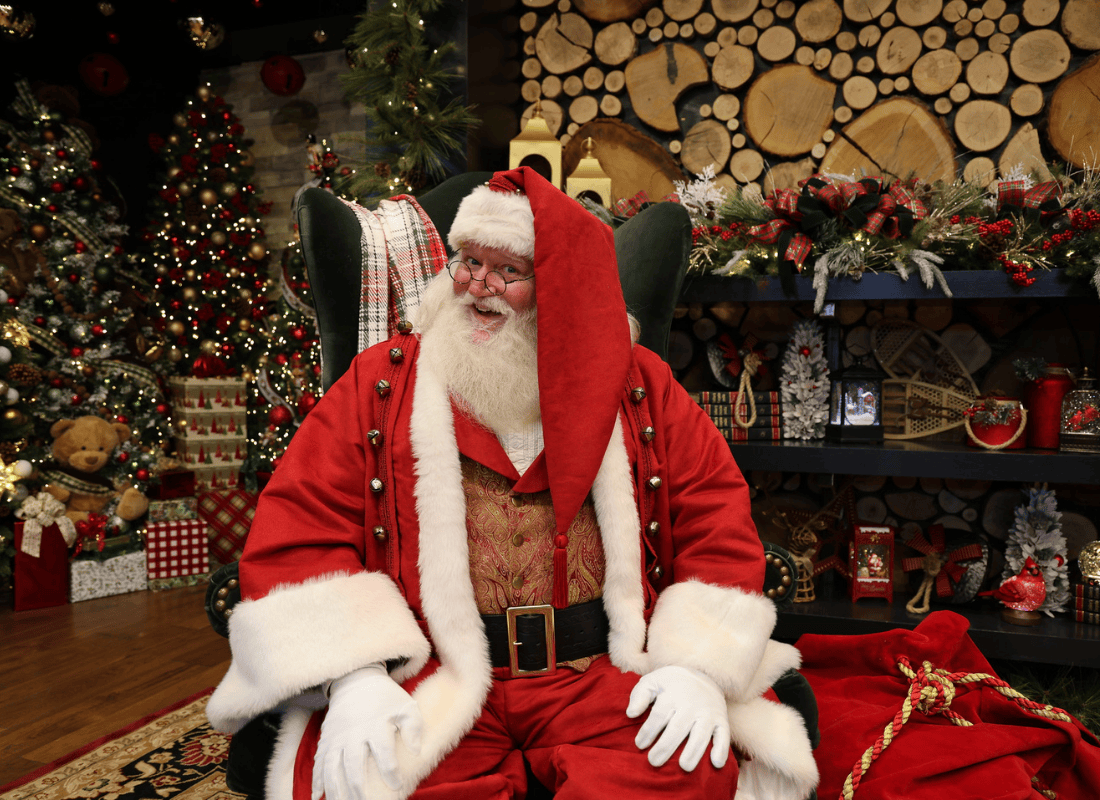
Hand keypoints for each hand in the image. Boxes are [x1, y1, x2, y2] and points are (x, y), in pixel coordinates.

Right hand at [311, 663, 422, 798]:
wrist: (357, 681)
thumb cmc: (386, 699)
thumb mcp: (406, 706)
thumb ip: (414, 727)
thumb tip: (417, 751)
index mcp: (376, 726)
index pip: (384, 752)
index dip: (390, 770)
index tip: (397, 785)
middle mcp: (354, 734)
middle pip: (354, 765)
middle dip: (358, 788)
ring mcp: (337, 738)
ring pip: (333, 768)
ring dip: (335, 789)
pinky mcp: (326, 740)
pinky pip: (319, 763)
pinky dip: (316, 780)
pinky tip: (317, 796)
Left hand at [626, 665, 729, 771]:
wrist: (702, 674)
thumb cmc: (671, 684)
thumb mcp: (652, 681)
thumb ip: (639, 696)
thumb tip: (630, 714)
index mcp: (673, 695)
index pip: (659, 715)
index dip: (648, 731)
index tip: (639, 745)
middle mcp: (692, 704)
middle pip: (678, 728)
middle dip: (665, 746)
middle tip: (653, 761)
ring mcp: (708, 713)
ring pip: (701, 734)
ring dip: (693, 751)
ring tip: (684, 767)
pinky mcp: (722, 720)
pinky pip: (724, 735)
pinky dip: (722, 749)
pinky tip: (716, 764)